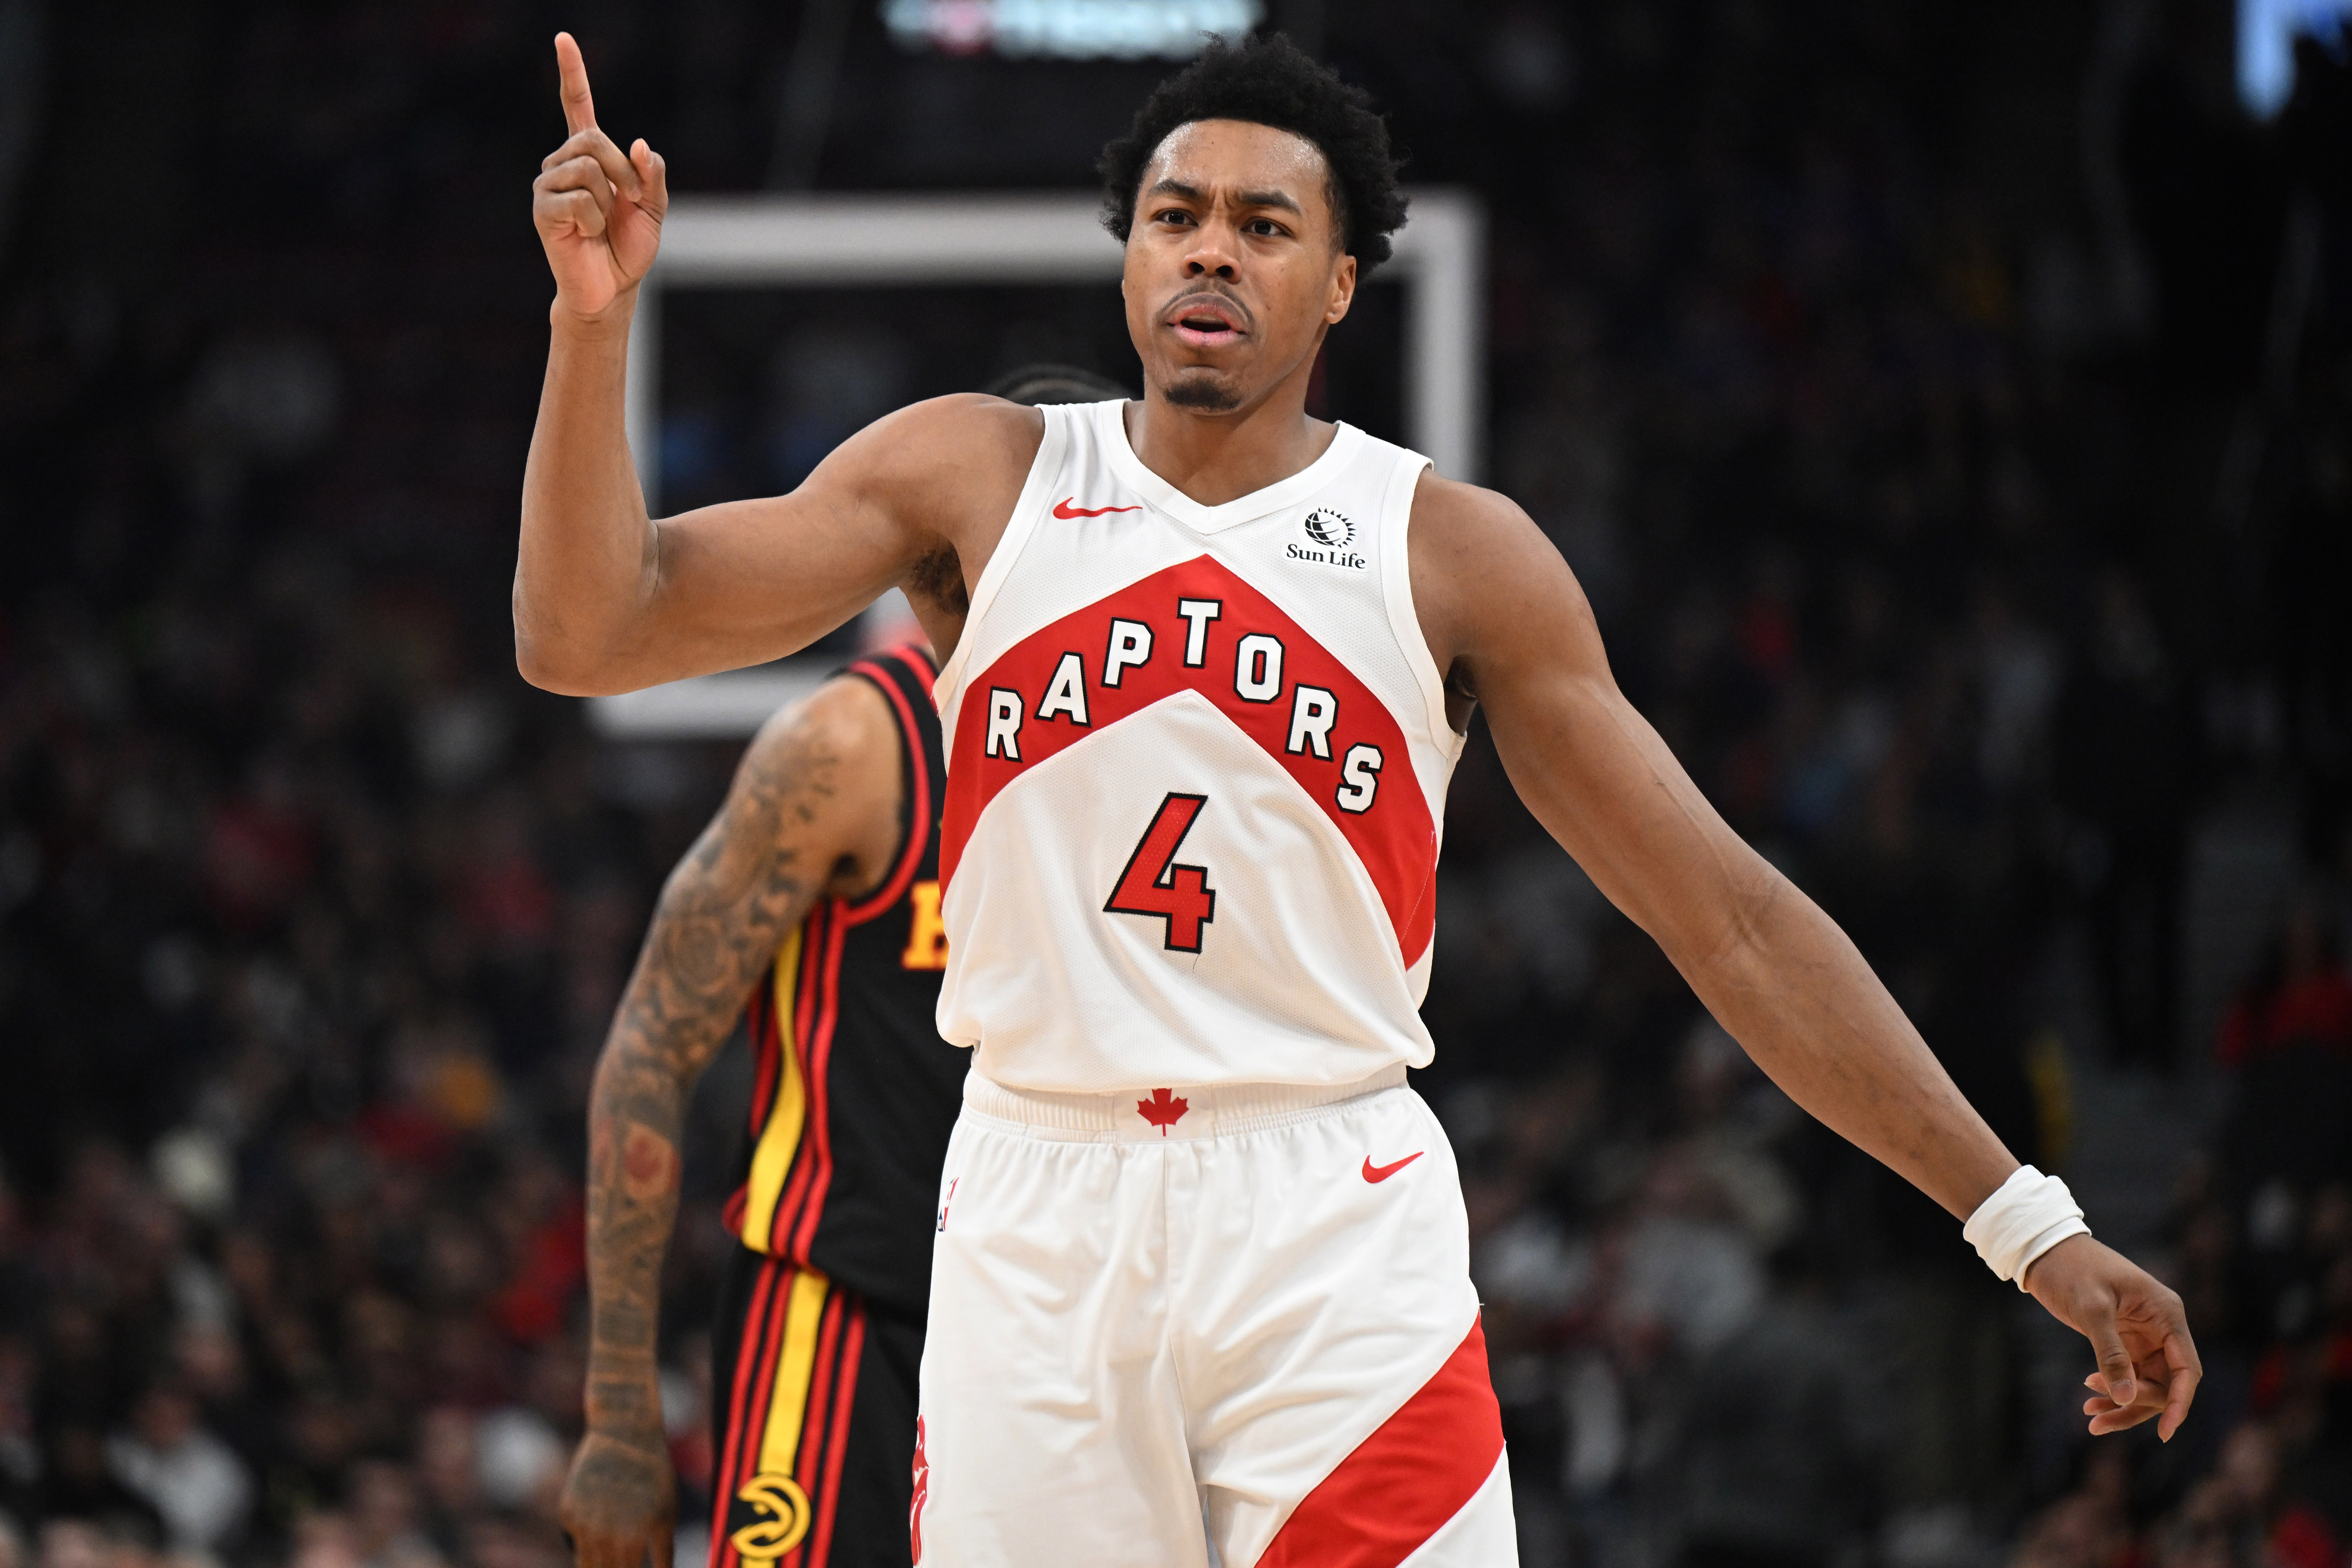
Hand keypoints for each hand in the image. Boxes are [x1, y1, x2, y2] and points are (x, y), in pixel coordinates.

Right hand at [532, 33, 667, 320]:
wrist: (613, 288)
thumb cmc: (628, 247)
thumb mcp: (653, 208)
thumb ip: (650, 174)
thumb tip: (637, 144)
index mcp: (589, 156)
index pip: (577, 106)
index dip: (572, 73)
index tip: (564, 38)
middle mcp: (562, 163)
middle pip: (593, 139)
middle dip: (622, 171)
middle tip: (628, 201)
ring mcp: (548, 185)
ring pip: (587, 169)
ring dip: (609, 199)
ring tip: (604, 222)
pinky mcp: (543, 210)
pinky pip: (578, 199)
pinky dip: (594, 219)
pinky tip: (587, 234)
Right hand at [560, 1426, 676, 1567]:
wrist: (624, 1434)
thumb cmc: (654, 1476)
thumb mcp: (667, 1514)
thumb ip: (661, 1553)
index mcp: (639, 1538)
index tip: (635, 1566)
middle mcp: (610, 1536)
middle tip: (623, 1561)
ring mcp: (585, 1526)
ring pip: (587, 1566)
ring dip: (599, 1564)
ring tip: (611, 1550)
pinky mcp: (567, 1515)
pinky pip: (575, 1542)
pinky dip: (584, 1541)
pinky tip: (596, 1522)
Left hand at [2024, 1232, 2201, 1440]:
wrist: (2046, 1251)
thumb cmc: (2071, 1270)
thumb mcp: (2091, 1310)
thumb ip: (2111, 1353)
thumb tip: (2127, 1397)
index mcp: (2166, 1313)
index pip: (2186, 1369)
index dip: (2179, 1403)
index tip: (2164, 1433)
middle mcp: (2162, 1327)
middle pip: (2166, 1383)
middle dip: (2138, 1406)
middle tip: (2096, 1417)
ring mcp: (2145, 1336)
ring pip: (2146, 1384)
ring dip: (2123, 1405)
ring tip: (2091, 1420)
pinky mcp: (2125, 1342)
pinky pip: (2129, 1376)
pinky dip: (2112, 1392)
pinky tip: (2089, 1402)